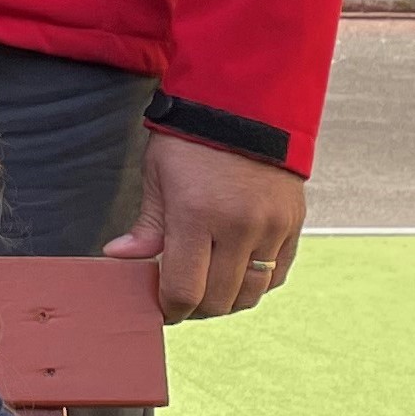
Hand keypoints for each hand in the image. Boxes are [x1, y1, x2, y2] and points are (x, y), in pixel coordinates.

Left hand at [102, 131, 306, 322]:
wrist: (247, 106)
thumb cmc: (193, 140)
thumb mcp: (158, 177)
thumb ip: (147, 226)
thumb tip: (120, 257)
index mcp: (197, 216)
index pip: (184, 290)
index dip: (170, 309)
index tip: (162, 309)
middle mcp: (239, 226)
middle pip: (218, 300)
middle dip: (195, 309)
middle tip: (181, 300)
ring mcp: (272, 226)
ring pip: (251, 293)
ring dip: (227, 301)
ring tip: (208, 289)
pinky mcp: (293, 223)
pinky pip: (277, 274)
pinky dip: (256, 283)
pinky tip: (236, 274)